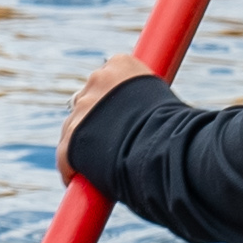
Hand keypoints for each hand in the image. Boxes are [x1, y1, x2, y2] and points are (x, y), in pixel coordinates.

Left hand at [58, 48, 156, 177]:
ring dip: (83, 141)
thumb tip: (146, 114)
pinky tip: (79, 178)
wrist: (164, 148)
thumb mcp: (162, 99)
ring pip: (74, 125)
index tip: (121, 112)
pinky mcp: (70, 141)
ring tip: (98, 163)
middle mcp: (97, 81)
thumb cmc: (177, 127)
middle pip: (88, 98)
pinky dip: (71, 167)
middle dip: (95, 117)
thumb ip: (145, 99)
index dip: (114, 97)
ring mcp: (81, 110)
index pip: (108, 75)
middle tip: (111, 138)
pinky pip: (65, 155)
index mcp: (121, 64)